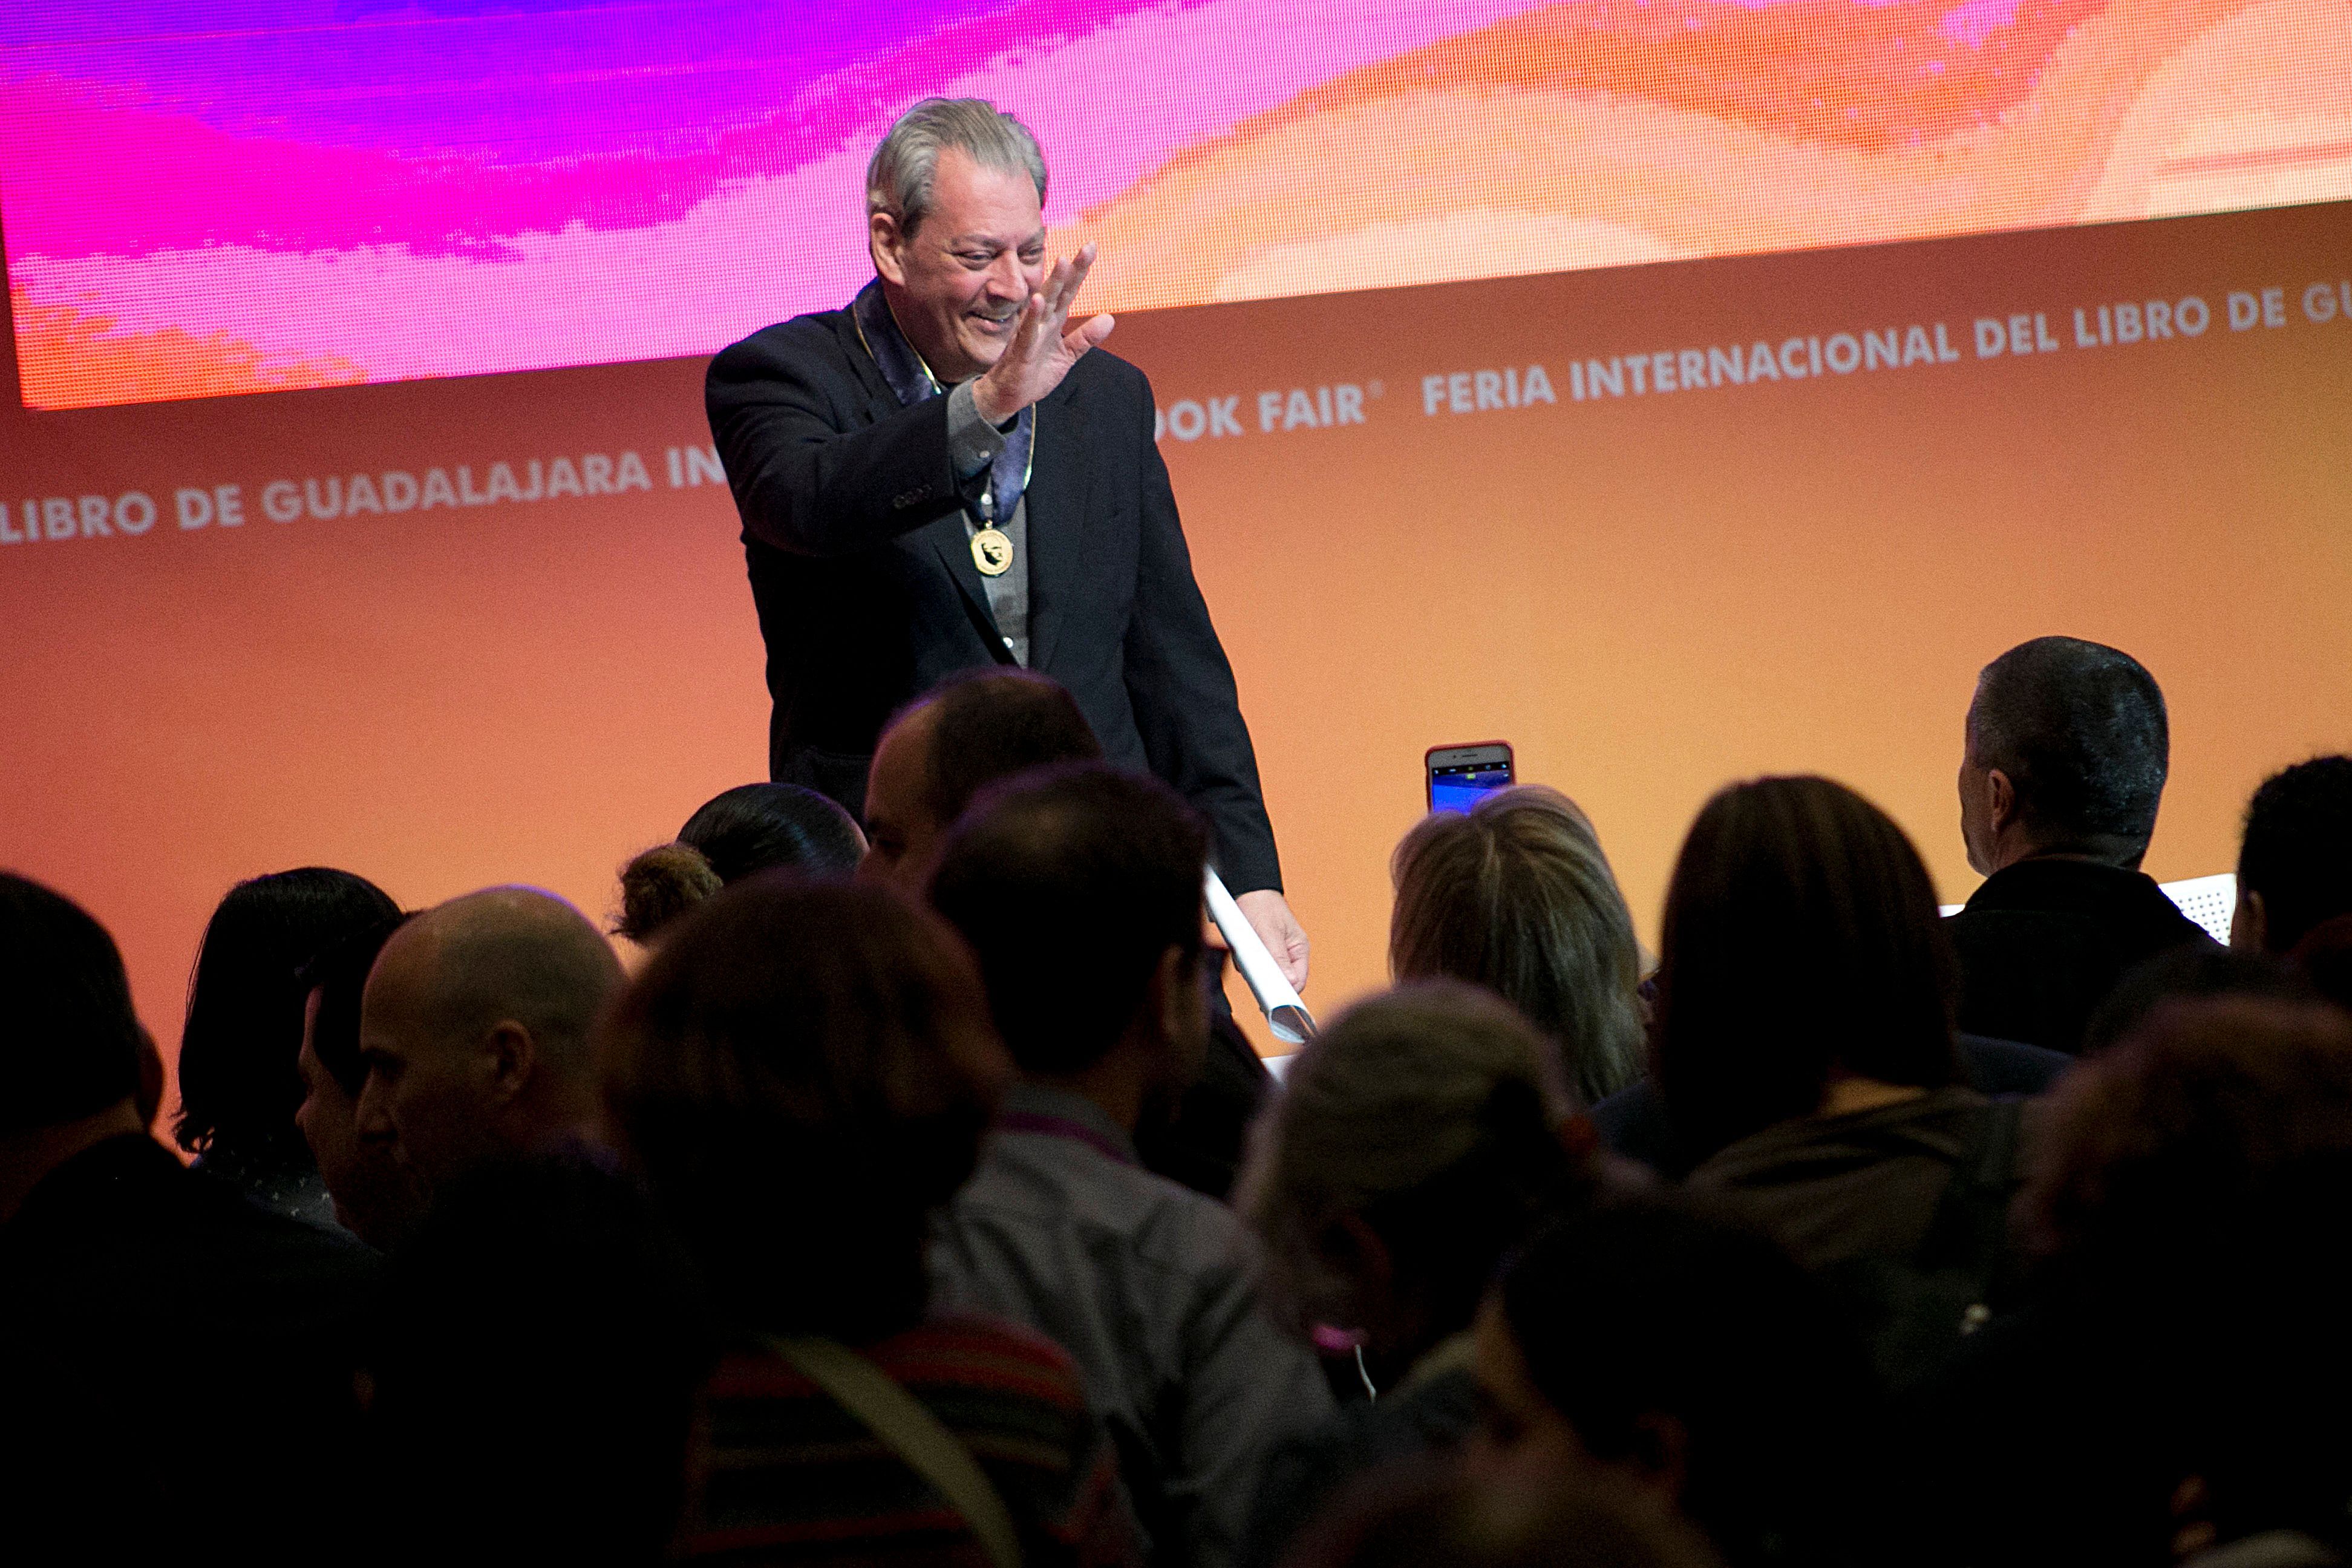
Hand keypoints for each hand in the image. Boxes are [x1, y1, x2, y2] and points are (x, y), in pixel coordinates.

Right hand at [972, 243, 1113, 424]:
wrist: (1009, 395)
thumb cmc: (1034, 372)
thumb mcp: (1068, 355)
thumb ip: (1087, 337)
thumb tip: (1110, 318)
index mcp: (1054, 320)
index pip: (1070, 290)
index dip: (1081, 270)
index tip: (1091, 247)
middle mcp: (1042, 321)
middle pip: (1059, 289)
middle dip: (1072, 268)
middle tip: (1087, 247)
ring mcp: (1030, 333)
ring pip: (1044, 303)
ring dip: (1054, 282)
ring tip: (1064, 262)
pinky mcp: (1021, 350)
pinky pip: (1027, 330)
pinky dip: (1033, 315)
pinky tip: (1038, 299)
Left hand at [1234, 888, 1309, 992]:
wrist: (1247, 891)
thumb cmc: (1262, 905)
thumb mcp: (1269, 931)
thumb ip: (1278, 956)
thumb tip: (1290, 981)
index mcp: (1299, 949)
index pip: (1298, 980)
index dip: (1287, 991)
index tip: (1273, 997)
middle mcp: (1288, 954)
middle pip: (1280, 981)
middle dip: (1266, 979)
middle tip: (1253, 971)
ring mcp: (1274, 955)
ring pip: (1264, 976)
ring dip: (1253, 969)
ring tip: (1247, 950)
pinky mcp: (1260, 954)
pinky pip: (1253, 967)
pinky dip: (1245, 962)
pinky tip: (1241, 949)